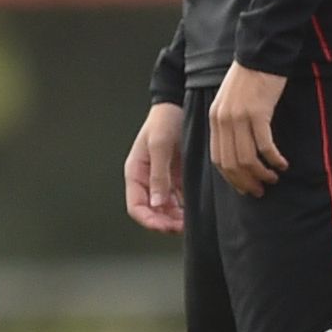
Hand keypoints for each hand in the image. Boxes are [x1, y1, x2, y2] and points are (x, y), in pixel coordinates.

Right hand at [123, 103, 187, 233]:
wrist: (178, 105)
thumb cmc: (164, 121)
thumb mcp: (159, 146)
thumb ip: (159, 176)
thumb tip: (157, 204)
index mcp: (135, 173)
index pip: (136, 207)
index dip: (149, 221)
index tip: (165, 227)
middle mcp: (147, 180)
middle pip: (152, 212)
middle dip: (165, 223)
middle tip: (182, 227)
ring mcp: (162, 180)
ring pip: (166, 210)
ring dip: (176, 218)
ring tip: (191, 221)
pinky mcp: (176, 178)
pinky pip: (179, 201)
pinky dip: (185, 209)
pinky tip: (195, 211)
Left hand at [208, 60, 291, 195]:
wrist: (260, 53)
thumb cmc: (250, 78)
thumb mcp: (231, 102)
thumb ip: (230, 124)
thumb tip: (240, 152)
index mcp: (215, 119)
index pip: (218, 159)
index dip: (231, 178)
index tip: (245, 188)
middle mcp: (223, 120)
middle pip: (231, 163)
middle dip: (246, 182)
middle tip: (261, 190)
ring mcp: (239, 117)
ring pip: (247, 158)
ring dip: (261, 173)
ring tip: (274, 178)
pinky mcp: (258, 112)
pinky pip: (265, 145)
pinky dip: (274, 159)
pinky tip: (283, 164)